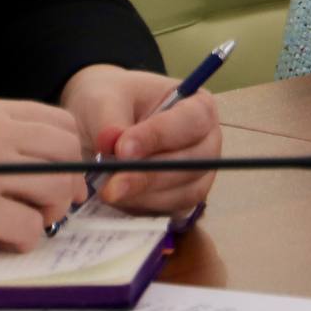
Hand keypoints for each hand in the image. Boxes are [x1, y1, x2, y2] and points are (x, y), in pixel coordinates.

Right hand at [0, 97, 87, 260]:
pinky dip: (24, 239)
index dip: (69, 153)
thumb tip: (37, 166)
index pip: (57, 122)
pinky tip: (0, 242)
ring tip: (24, 224)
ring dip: (50, 212)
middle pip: (67, 152)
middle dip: (68, 183)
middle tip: (52, 207)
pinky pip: (29, 226)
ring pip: (57, 186)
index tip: (59, 176)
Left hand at [60, 64, 222, 216]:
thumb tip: (112, 143)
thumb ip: (110, 119)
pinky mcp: (182, 199)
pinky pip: (170, 211)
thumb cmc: (113, 101)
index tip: (123, 148)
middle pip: (194, 163)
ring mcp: (199, 174)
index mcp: (198, 106)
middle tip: (111, 185)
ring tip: (107, 191)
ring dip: (144, 196)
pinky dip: (143, 209)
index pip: (192, 121)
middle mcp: (207, 142)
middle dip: (150, 176)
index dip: (160, 136)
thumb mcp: (104, 98)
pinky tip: (117, 200)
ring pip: (184, 193)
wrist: (103, 123)